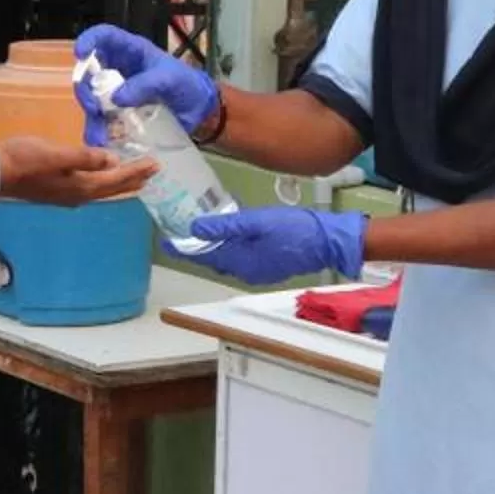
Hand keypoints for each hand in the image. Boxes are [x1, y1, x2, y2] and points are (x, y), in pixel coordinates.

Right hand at [0, 137, 155, 207]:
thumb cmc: (22, 159)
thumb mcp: (54, 154)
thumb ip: (83, 158)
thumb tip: (112, 160)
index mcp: (80, 186)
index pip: (115, 179)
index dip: (136, 171)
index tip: (155, 164)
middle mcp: (77, 195)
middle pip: (112, 188)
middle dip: (133, 179)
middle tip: (153, 171)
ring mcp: (66, 195)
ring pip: (102, 189)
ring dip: (120, 182)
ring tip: (135, 177)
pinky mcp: (57, 190)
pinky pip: (90, 187)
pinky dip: (104, 182)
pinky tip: (102, 178)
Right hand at [73, 23, 218, 146]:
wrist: (198, 111)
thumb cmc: (186, 84)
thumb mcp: (170, 79)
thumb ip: (145, 85)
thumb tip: (116, 98)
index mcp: (130, 51)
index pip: (104, 37)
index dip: (89, 40)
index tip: (80, 54)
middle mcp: (118, 70)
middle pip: (89, 72)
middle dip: (85, 88)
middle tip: (93, 106)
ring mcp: (116, 92)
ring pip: (92, 99)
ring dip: (91, 116)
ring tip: (99, 134)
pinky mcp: (119, 113)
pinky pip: (102, 121)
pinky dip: (98, 132)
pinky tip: (100, 143)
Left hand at [181, 207, 367, 286]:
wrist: (329, 240)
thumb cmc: (296, 229)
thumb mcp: (256, 221)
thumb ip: (225, 226)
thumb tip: (195, 228)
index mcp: (241, 262)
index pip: (203, 256)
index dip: (183, 248)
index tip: (166, 242)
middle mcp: (247, 272)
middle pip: (214, 259)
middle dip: (198, 247)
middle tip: (183, 230)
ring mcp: (259, 271)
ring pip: (228, 258)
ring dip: (215, 245)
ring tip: (206, 228)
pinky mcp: (269, 266)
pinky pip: (242, 257)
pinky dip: (232, 246)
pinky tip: (234, 231)